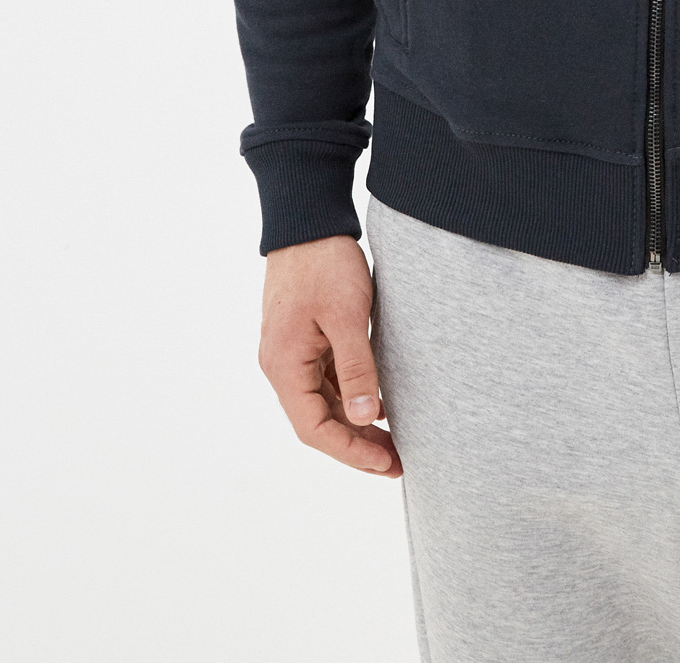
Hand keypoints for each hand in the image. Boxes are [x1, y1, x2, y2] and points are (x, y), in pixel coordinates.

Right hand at [259, 233, 401, 478]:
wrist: (308, 218)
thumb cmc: (324, 263)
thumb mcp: (347, 316)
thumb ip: (356, 369)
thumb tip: (366, 417)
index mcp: (283, 365)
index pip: (313, 429)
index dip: (350, 451)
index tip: (386, 462)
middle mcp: (281, 364)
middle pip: (317, 421)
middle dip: (356, 444)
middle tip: (398, 461)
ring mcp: (292, 352)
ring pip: (323, 403)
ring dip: (354, 423)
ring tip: (394, 439)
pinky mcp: (305, 339)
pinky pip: (326, 380)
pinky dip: (351, 396)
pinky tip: (379, 403)